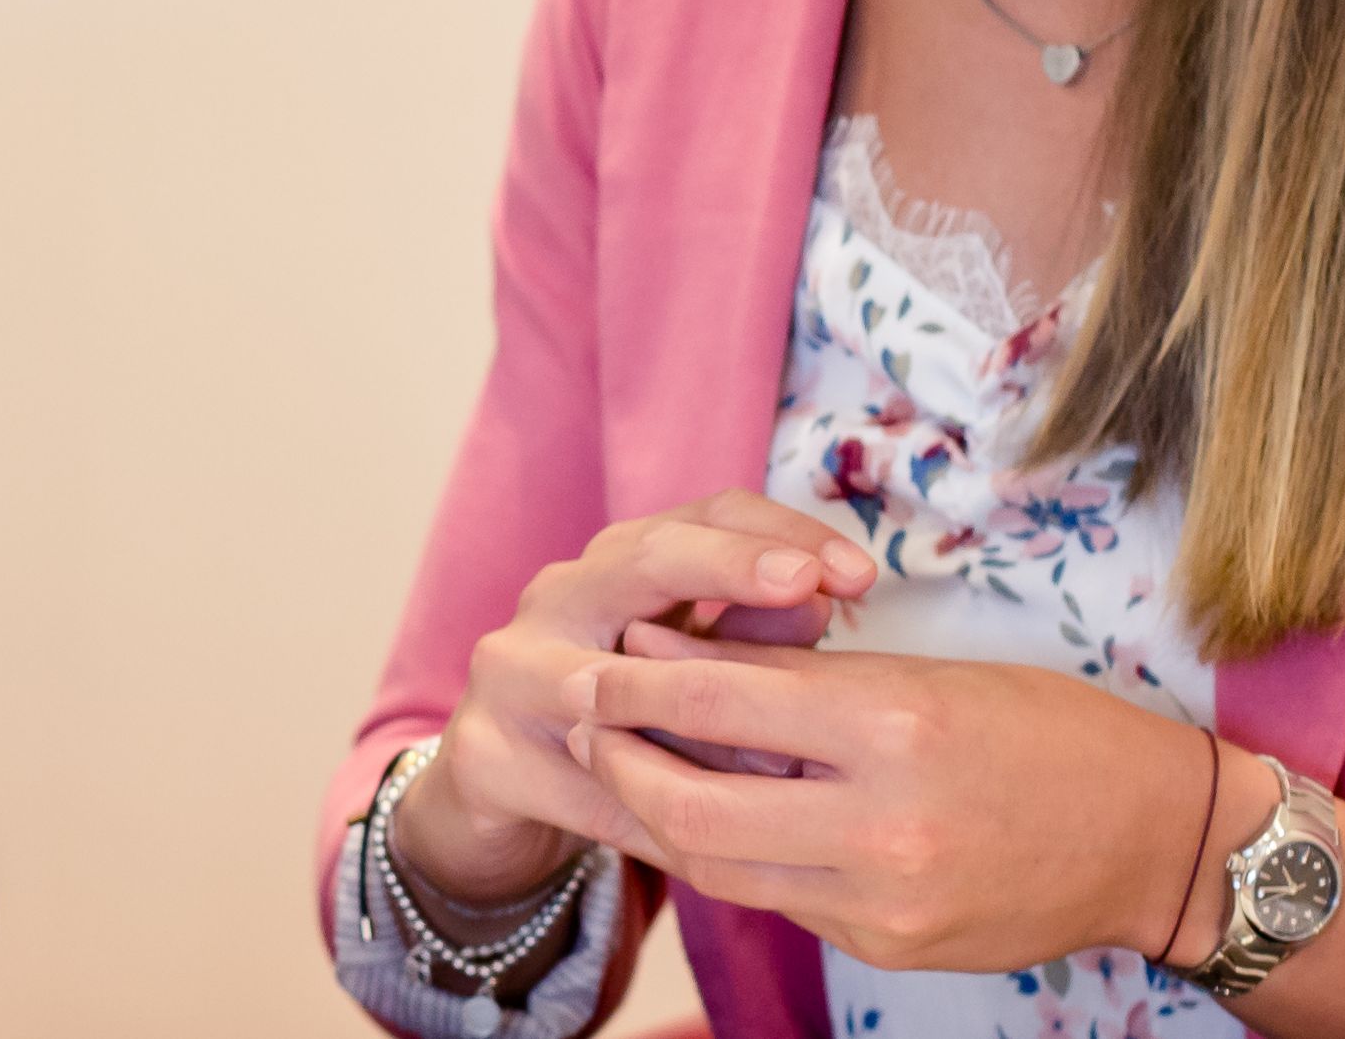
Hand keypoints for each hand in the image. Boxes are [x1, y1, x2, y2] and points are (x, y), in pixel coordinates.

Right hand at [395, 491, 879, 911]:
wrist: (498, 789)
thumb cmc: (622, 715)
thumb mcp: (693, 665)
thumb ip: (753, 633)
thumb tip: (821, 600)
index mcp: (620, 560)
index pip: (708, 513)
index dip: (784, 532)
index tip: (859, 573)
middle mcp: (560, 594)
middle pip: (648, 557)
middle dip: (736, 566)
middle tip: (812, 583)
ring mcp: (510, 669)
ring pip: (613, 682)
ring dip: (701, 717)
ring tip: (781, 745)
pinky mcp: (485, 754)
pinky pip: (582, 783)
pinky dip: (647, 806)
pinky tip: (709, 829)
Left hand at [562, 625, 1213, 971]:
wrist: (1152, 841)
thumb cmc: (1050, 731)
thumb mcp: (930, 676)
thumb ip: (807, 678)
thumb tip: (683, 661)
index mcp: (894, 724)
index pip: (719, 702)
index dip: (639, 683)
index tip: (601, 660)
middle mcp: (882, 822)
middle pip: (689, 806)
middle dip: (618, 762)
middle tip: (587, 723)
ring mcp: (883, 900)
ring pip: (720, 868)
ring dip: (661, 819)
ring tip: (633, 771)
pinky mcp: (888, 948)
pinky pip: (781, 900)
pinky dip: (739, 859)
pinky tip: (721, 821)